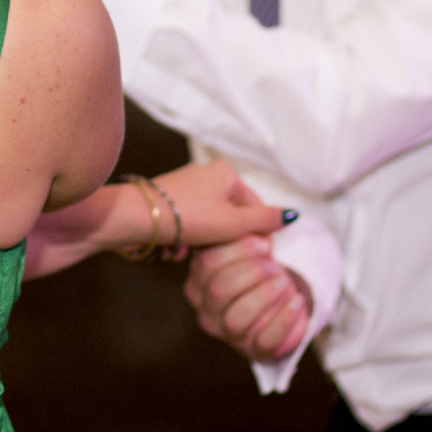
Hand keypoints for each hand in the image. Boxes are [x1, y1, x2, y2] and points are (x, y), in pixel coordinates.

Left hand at [151, 159, 294, 247]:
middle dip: (228, 239)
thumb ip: (264, 220)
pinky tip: (180, 249)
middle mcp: (207, 174)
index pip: (256, 207)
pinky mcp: (169, 200)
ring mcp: (186, 186)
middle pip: (232, 215)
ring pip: (211, 222)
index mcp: (227, 173)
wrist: (137, 217)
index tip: (257, 258)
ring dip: (209, 241)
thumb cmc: (188, 217)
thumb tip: (293, 215)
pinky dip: (190, 237)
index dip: (259, 234)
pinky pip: (191, 223)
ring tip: (198, 252)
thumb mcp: (233, 222)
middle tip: (222, 256)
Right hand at [184, 234, 312, 362]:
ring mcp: (227, 334)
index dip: (237, 250)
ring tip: (284, 281)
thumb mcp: (249, 250)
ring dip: (264, 295)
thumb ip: (246, 233)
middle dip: (251, 271)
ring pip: (236, 318)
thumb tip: (262, 218)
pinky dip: (284, 319)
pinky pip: (265, 340)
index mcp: (198, 282)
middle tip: (273, 263)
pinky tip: (296, 301)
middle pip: (219, 290)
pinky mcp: (253, 349)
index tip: (264, 242)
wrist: (277, 304)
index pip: (207, 263)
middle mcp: (205, 310)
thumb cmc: (258, 273)